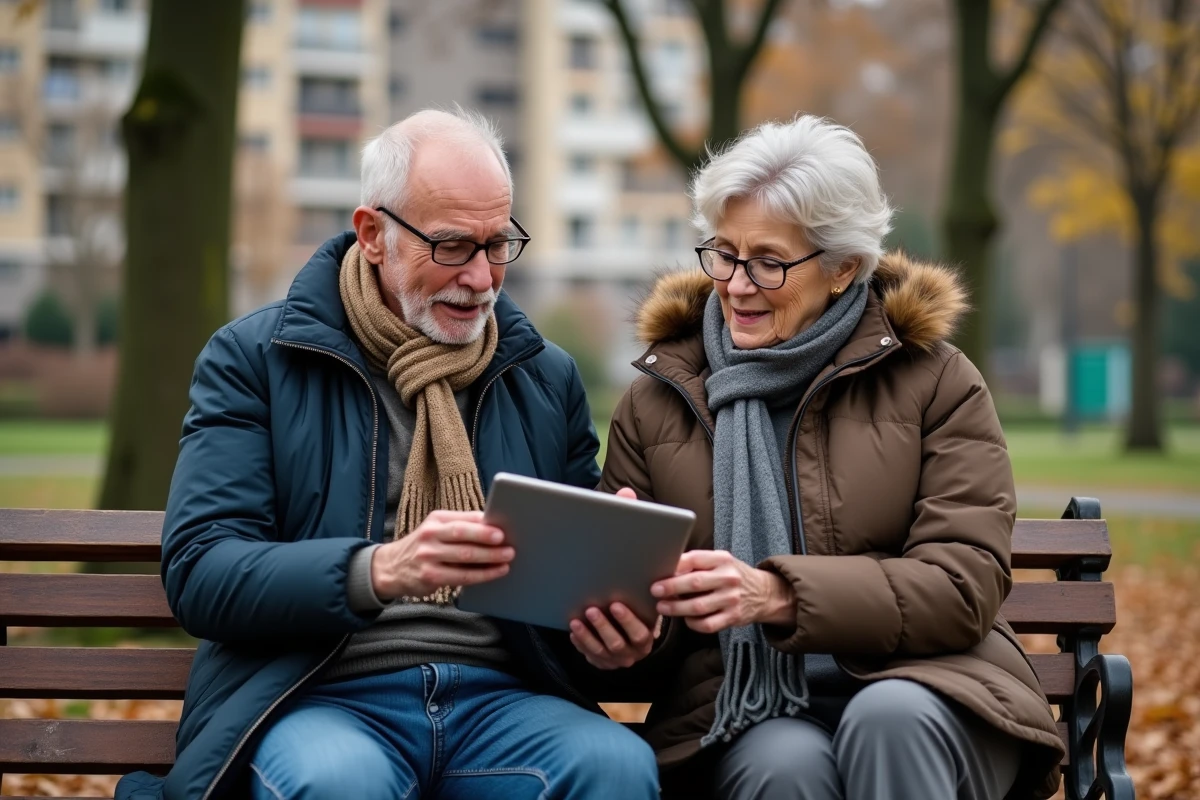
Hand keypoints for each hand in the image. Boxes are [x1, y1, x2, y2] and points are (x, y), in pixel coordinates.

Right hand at [370, 510, 513, 600]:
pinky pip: (461, 576)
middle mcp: (430, 535)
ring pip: (464, 556)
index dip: (484, 522)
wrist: (390, 567)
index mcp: (436, 519)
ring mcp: (428, 556)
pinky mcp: (430, 576)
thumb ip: (460, 527)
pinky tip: (494, 573)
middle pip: (463, 534)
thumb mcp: (436, 529)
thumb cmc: (423, 546)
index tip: (503, 526)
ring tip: (507, 558)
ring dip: (489, 558)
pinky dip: (481, 575)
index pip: (463, 518)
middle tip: (507, 542)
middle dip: (487, 538)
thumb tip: (493, 526)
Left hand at [569, 602, 662, 668]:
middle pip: (616, 644)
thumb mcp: (646, 615)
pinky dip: (580, 644)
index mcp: (644, 642)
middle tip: (591, 610)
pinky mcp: (601, 663)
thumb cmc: (639, 620)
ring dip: (586, 636)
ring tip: (575, 621)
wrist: (633, 642)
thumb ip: (646, 605)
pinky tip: (573, 633)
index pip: (638, 634)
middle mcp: (631, 654)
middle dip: (602, 627)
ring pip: (599, 651)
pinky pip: (589, 656)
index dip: (627, 620)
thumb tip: (645, 582)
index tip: (615, 605)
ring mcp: (615, 661)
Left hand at [651, 550, 793, 633]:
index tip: (660, 571)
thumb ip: (698, 563)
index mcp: (722, 559)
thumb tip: (667, 570)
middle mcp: (729, 578)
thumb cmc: (733, 575)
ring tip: (663, 607)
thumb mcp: (720, 561)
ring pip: (698, 606)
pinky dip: (693, 623)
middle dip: (671, 587)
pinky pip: (707, 624)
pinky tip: (686, 619)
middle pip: (695, 583)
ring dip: (677, 608)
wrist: (764, 593)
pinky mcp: (733, 617)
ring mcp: (732, 599)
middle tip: (655, 591)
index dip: (676, 565)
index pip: (695, 559)